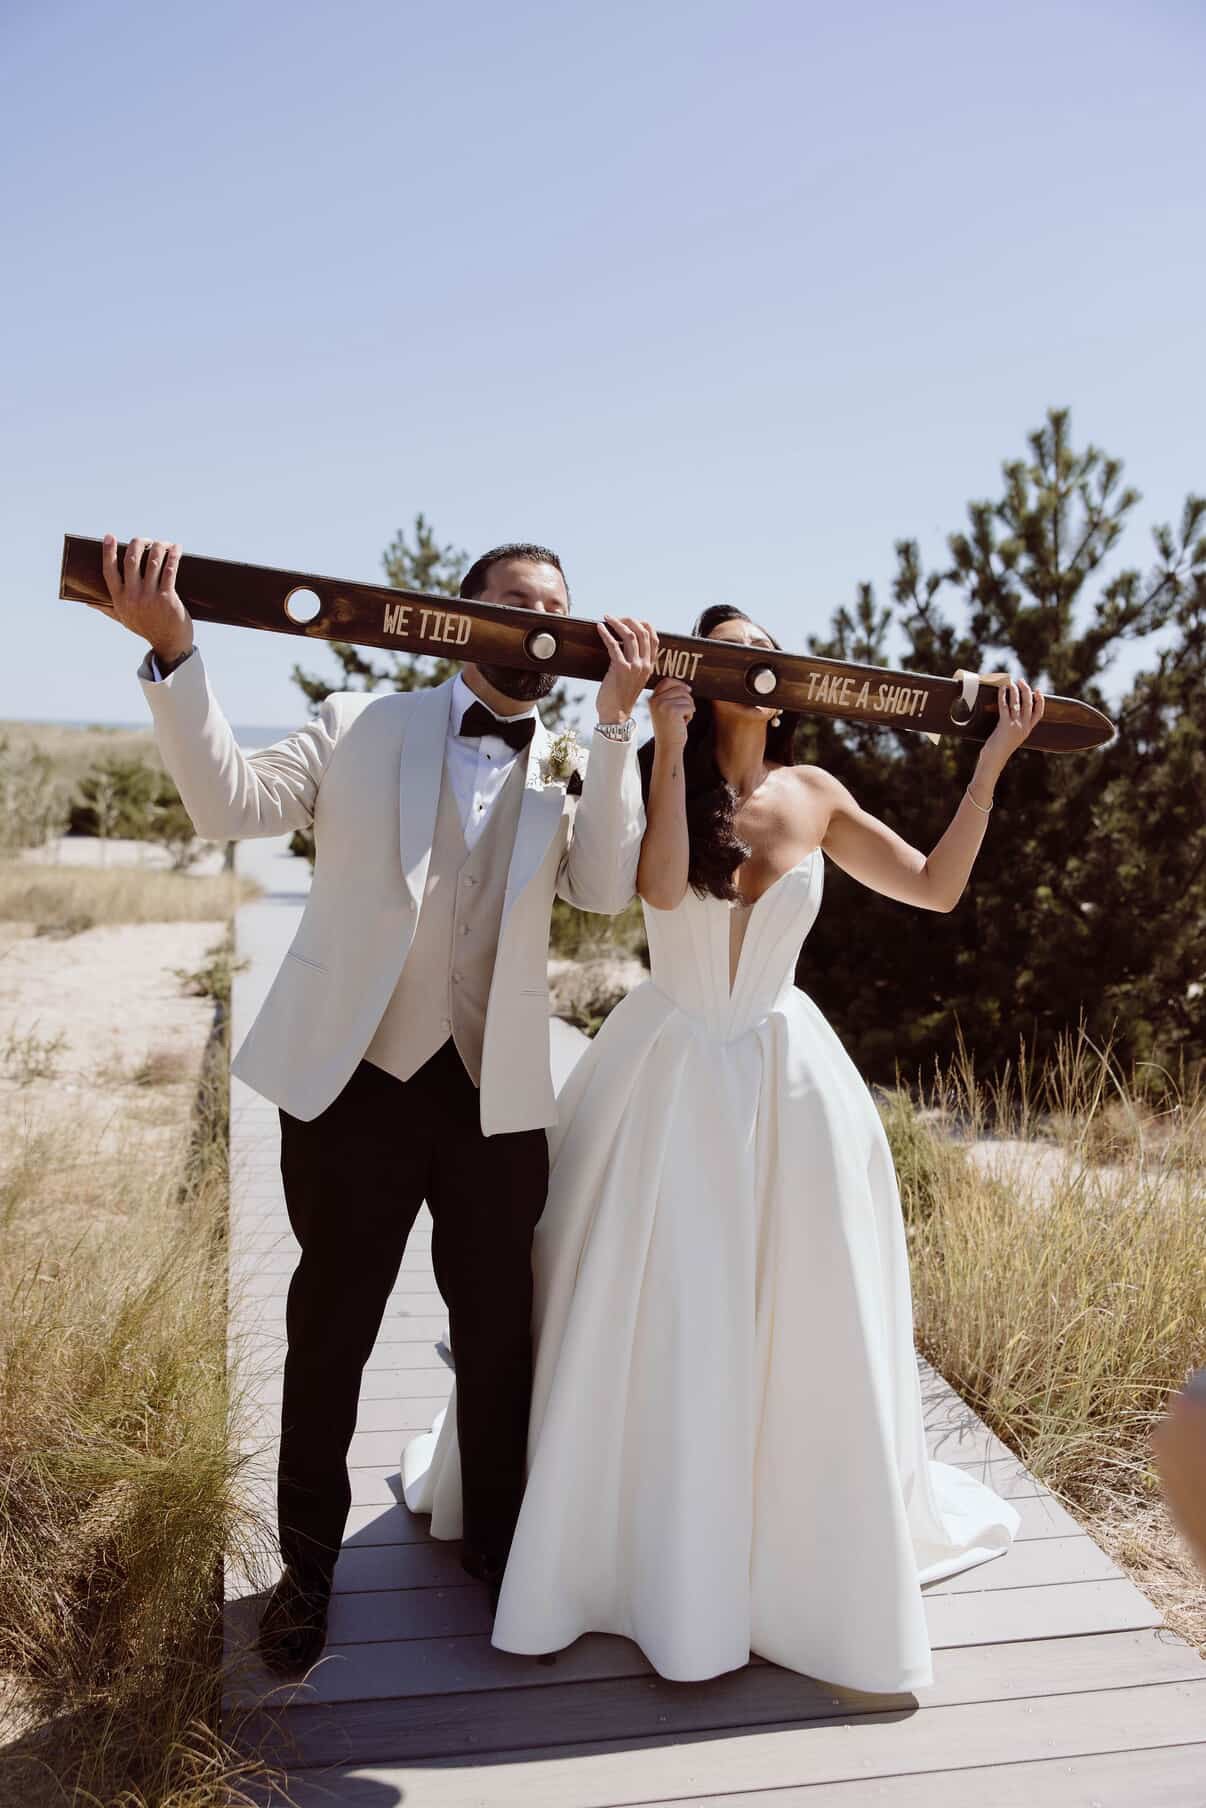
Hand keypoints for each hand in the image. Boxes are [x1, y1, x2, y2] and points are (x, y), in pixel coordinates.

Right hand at [101, 534, 193, 664]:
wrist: (169, 644)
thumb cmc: (146, 628)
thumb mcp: (123, 619)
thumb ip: (106, 608)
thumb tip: (87, 601)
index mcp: (119, 599)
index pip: (109, 570)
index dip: (108, 552)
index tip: (109, 537)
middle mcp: (132, 596)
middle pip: (131, 560)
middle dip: (138, 543)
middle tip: (145, 539)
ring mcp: (150, 597)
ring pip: (152, 562)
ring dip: (158, 547)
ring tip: (163, 543)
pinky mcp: (167, 598)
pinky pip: (170, 571)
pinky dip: (173, 557)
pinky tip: (176, 549)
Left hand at [595, 616, 657, 724]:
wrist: (615, 715)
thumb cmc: (620, 697)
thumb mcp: (634, 679)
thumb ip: (635, 664)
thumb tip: (626, 647)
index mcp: (650, 666)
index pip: (654, 638)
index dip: (644, 625)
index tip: (632, 620)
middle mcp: (644, 664)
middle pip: (642, 632)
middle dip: (629, 620)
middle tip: (616, 618)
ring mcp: (634, 666)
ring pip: (629, 635)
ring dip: (617, 623)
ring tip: (607, 618)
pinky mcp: (620, 669)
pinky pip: (614, 645)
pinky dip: (606, 633)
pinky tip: (599, 628)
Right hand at [648, 676, 694, 749]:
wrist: (668, 747)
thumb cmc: (670, 730)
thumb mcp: (665, 711)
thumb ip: (670, 698)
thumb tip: (687, 687)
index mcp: (652, 699)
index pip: (666, 681)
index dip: (679, 683)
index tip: (688, 690)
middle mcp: (656, 700)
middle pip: (679, 689)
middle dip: (687, 699)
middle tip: (685, 712)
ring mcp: (663, 705)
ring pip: (686, 697)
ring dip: (688, 708)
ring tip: (681, 720)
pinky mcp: (673, 711)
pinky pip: (689, 706)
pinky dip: (690, 715)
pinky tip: (683, 724)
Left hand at [981, 675, 1044, 771]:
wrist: (994, 760)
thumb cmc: (999, 750)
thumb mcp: (1012, 739)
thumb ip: (1015, 729)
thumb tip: (1011, 718)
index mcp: (1027, 730)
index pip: (1039, 713)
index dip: (1040, 701)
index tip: (1038, 691)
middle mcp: (1023, 727)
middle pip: (1029, 704)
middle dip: (1026, 690)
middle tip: (1021, 681)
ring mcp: (1014, 726)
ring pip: (1017, 703)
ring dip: (1015, 691)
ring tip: (1012, 683)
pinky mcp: (1004, 725)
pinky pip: (1005, 706)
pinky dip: (1003, 696)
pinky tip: (1002, 689)